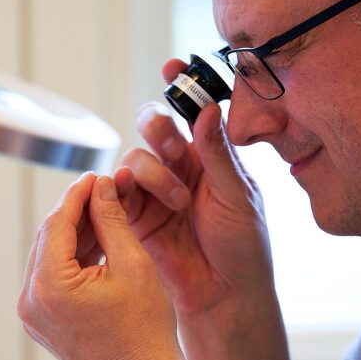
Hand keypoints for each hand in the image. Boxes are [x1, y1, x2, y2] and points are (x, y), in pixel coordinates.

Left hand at [17, 172, 191, 359]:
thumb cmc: (146, 331)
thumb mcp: (133, 265)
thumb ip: (111, 220)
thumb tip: (100, 187)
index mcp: (48, 286)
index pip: (56, 223)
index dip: (78, 195)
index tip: (97, 175)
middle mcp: (30, 302)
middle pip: (48, 238)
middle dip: (75, 212)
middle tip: (103, 190)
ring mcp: (33, 316)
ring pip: (49, 258)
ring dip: (74, 235)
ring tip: (105, 213)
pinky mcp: (42, 324)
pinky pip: (52, 280)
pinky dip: (72, 260)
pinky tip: (97, 243)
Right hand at [116, 59, 274, 316]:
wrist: (223, 293)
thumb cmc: (242, 246)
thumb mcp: (237, 195)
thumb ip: (218, 153)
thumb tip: (207, 109)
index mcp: (211, 155)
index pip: (192, 110)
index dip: (180, 84)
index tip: (172, 66)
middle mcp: (181, 166)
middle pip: (154, 124)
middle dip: (158, 127)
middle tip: (174, 147)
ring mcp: (155, 189)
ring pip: (136, 155)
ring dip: (155, 172)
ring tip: (178, 202)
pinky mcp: (135, 214)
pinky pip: (118, 187)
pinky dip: (124, 186)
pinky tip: (144, 200)